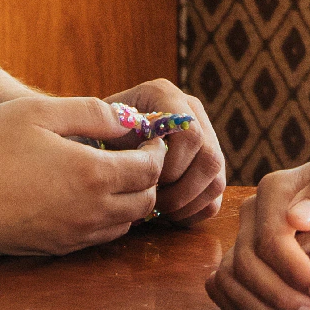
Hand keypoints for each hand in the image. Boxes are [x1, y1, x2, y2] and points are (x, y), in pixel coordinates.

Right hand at [0, 95, 162, 254]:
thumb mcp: (41, 110)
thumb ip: (92, 113)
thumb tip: (128, 120)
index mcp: (91, 176)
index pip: (150, 171)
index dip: (157, 150)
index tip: (147, 134)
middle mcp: (86, 215)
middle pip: (143, 203)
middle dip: (148, 176)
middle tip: (132, 150)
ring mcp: (67, 237)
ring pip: (121, 225)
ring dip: (127, 199)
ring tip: (108, 168)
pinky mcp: (48, 250)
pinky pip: (93, 238)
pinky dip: (103, 217)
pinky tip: (81, 191)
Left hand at [106, 78, 225, 222]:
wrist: (97, 143)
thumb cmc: (93, 136)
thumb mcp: (97, 127)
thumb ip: (110, 127)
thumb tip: (132, 142)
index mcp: (164, 95)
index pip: (190, 132)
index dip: (172, 164)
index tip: (146, 179)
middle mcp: (190, 110)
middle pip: (210, 158)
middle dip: (181, 191)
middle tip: (153, 203)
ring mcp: (204, 137)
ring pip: (216, 179)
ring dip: (188, 204)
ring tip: (159, 211)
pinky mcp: (207, 166)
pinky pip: (215, 196)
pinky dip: (194, 212)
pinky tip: (168, 214)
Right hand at [204, 148, 309, 309]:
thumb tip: (298, 218)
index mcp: (277, 187)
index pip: (272, 239)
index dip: (296, 273)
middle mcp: (254, 209)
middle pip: (248, 262)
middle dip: (283, 295)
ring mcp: (244, 232)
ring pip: (233, 276)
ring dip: (264, 306)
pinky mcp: (241, 253)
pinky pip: (224, 284)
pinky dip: (242, 305)